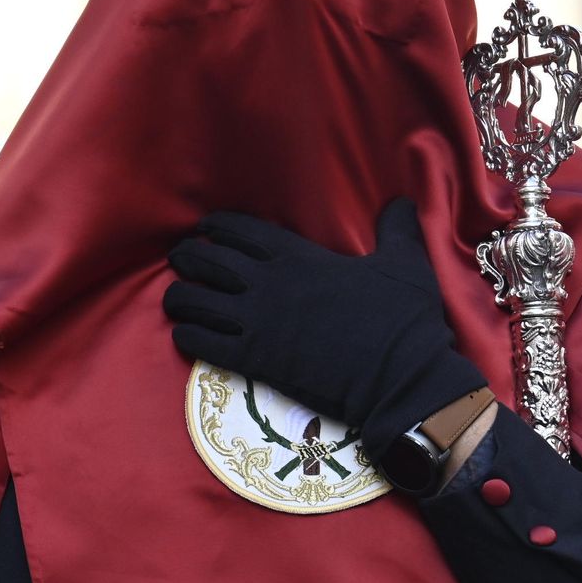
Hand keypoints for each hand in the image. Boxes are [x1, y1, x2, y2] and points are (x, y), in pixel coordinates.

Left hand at [163, 199, 485, 464]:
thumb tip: (402, 202)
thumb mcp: (406, 264)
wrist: (399, 380)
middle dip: (188, 257)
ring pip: (197, 302)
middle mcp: (270, 285)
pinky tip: (184, 334)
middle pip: (209, 262)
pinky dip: (188, 336)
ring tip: (175, 298)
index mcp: (299, 256)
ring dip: (180, 298)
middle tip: (180, 258)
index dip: (217, 226)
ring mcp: (259, 323)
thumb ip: (396, 229)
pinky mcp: (256, 361)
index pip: (242, 230)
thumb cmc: (403, 321)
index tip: (206, 228)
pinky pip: (205, 344)